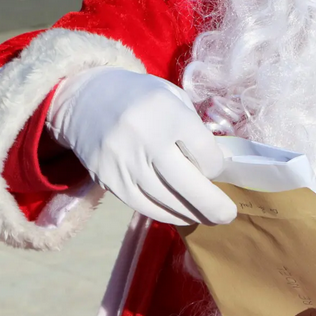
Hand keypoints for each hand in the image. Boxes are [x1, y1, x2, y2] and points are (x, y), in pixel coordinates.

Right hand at [46, 66, 234, 225]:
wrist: (86, 98)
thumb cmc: (141, 98)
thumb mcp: (174, 98)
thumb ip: (194, 130)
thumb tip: (214, 169)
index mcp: (166, 112)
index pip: (204, 151)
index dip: (216, 165)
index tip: (216, 167)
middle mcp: (144, 138)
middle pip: (187, 183)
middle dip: (212, 205)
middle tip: (228, 216)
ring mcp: (123, 162)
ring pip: (165, 200)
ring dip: (191, 214)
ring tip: (208, 218)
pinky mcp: (108, 179)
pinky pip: (142, 205)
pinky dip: (165, 214)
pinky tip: (181, 215)